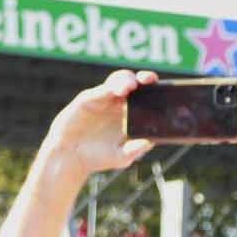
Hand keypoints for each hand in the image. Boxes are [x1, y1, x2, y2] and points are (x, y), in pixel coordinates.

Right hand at [38, 70, 157, 181]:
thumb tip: (151, 141)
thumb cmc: (98, 157)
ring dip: (127, 80)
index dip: (157, 90)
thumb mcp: (121, 157)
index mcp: (133, 113)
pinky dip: (110, 87)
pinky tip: (117, 91)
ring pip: (120, 80)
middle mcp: (121, 102)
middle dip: (145, 78)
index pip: (149, 95)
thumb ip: (136, 149)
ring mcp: (105, 99)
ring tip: (130, 87)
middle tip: (149, 80)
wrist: (69, 157)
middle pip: (137, 82)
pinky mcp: (89, 98)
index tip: (166, 91)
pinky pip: (101, 89)